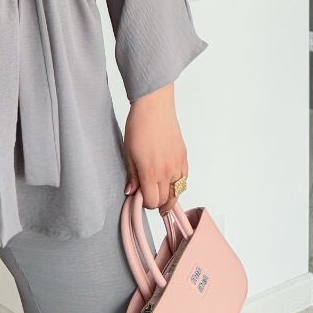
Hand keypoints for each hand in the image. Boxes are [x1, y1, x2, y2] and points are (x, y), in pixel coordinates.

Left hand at [122, 84, 187, 213]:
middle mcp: (167, 172)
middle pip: (165, 200)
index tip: (140, 197)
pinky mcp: (184, 157)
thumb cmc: (138, 127)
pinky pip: (184, 179)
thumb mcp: (128, 153)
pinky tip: (168, 178)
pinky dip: (177, 183)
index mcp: (150, 172)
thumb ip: (132, 176)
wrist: (154, 109)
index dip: (145, 203)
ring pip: (177, 192)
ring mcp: (178, 165)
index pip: (152, 202)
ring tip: (158, 186)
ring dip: (168, 193)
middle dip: (156, 201)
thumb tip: (131, 192)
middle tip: (148, 193)